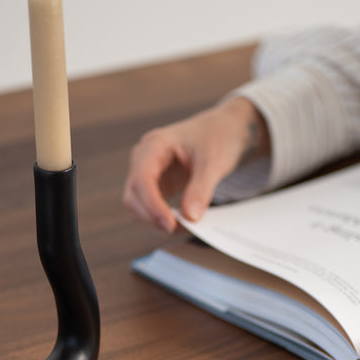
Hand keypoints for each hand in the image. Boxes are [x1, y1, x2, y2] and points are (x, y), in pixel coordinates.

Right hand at [123, 96, 269, 232]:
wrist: (226, 129)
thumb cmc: (219, 137)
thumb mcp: (214, 162)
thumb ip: (201, 189)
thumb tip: (189, 218)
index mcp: (154, 145)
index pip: (141, 179)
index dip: (152, 205)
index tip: (169, 225)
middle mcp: (145, 159)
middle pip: (133, 195)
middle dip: (152, 217)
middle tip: (180, 230)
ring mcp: (148, 173)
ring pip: (137, 206)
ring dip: (155, 222)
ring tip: (186, 228)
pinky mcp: (157, 186)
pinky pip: (150, 208)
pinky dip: (162, 220)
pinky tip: (183, 224)